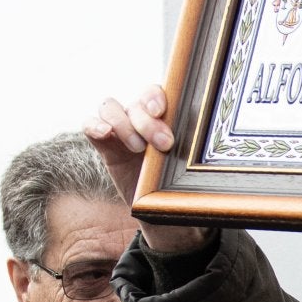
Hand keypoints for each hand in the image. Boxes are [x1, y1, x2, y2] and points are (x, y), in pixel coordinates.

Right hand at [84, 85, 210, 253]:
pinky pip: (91, 124)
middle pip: (137, 101)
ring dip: (123, 124)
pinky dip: (95, 125)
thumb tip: (211, 145)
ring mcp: (122, 128)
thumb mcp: (191, 169)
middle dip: (148, 121)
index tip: (163, 112)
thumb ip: (193, 152)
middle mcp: (142, 115)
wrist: (164, 210)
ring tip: (137, 148)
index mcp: (165, 115)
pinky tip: (104, 135)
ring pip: (110, 107)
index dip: (156, 97)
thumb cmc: (181, 184)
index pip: (156, 91)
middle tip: (164, 144)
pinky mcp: (106, 143)